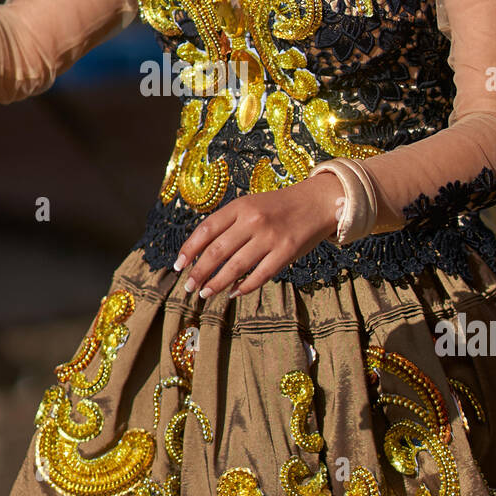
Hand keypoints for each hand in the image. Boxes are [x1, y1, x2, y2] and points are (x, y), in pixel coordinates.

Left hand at [172, 173, 342, 298]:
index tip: (178, 265)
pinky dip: (244, 287)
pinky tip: (234, 293)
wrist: (317, 202)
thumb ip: (230, 223)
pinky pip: (260, 275)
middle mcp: (253, 220)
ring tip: (205, 293)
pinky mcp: (286, 252)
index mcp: (241, 206)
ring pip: (235, 266)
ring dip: (217, 283)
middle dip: (199, 272)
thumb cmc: (279, 206)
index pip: (206, 229)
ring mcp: (270, 237)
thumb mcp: (251, 204)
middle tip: (189, 286)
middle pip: (217, 251)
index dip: (189, 249)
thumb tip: (202, 252)